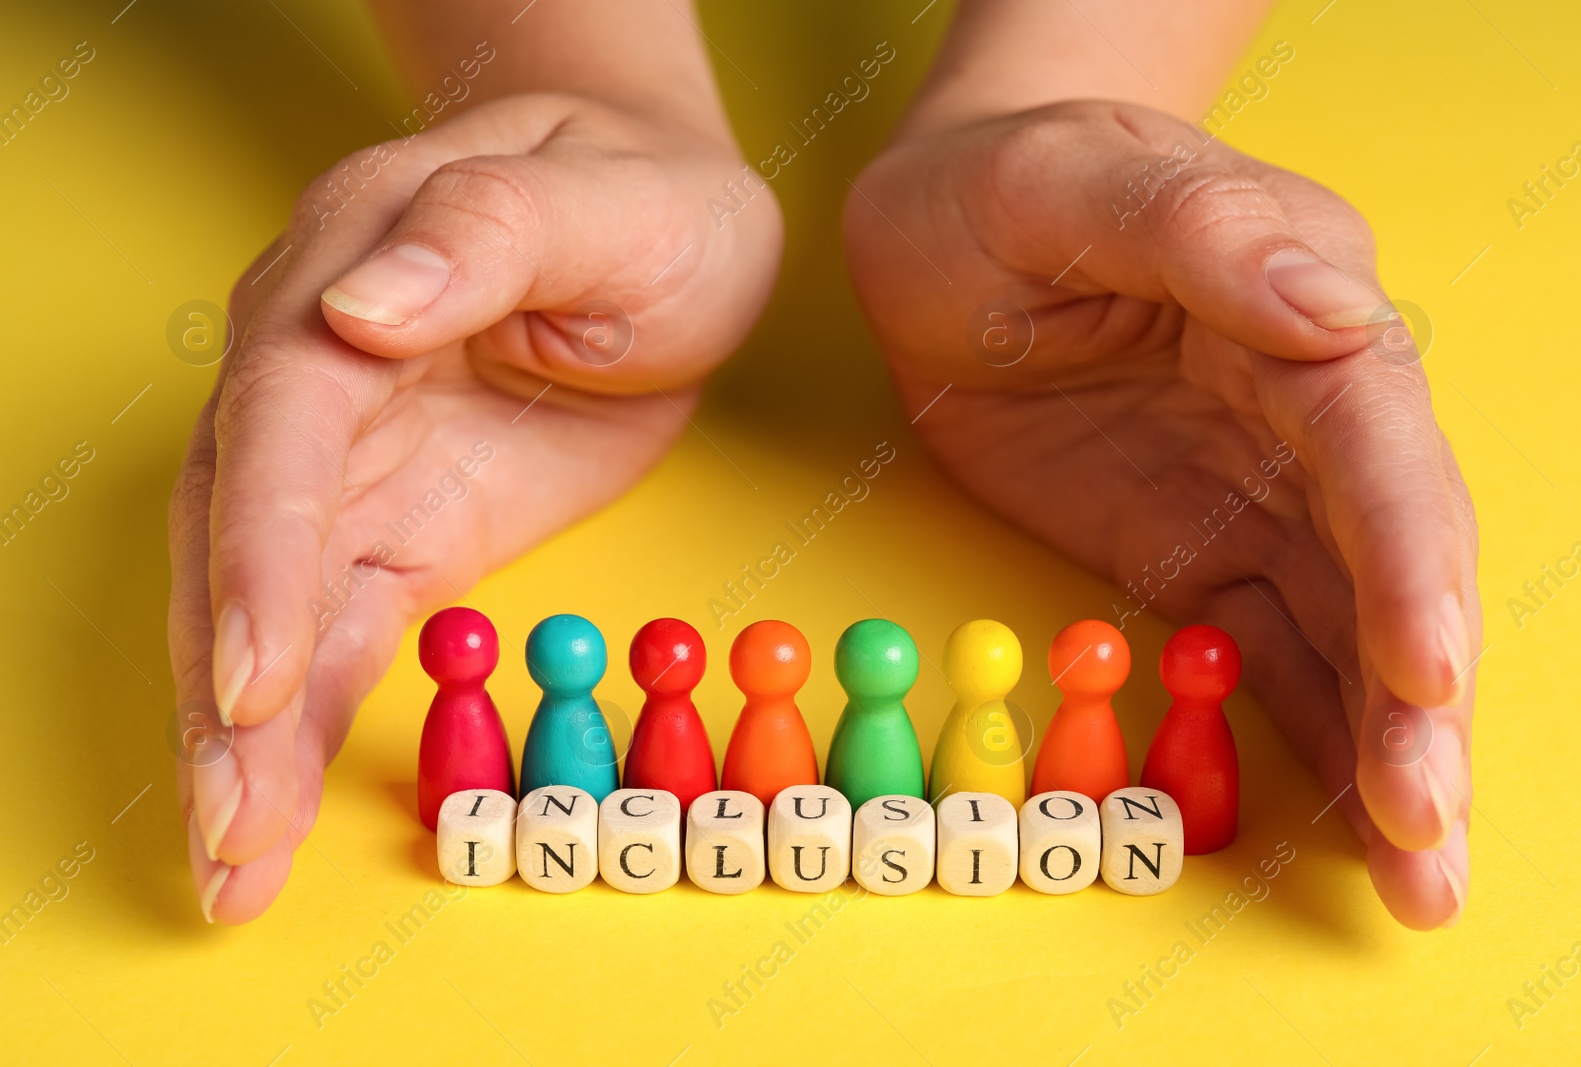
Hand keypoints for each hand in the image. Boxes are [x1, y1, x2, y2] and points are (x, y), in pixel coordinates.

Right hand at [171, 92, 780, 921]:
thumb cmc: (641, 196)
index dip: (262, 549)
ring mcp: (356, 460)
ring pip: (272, 604)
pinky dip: (307, 723)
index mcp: (354, 269)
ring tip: (234, 863)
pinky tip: (276, 811)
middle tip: (231, 828)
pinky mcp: (405, 527)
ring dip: (246, 736)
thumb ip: (484, 240)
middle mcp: (321, 373)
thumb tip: (361, 311)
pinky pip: (339, 633)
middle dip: (227, 686)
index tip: (258, 672)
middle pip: (242, 533)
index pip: (283, 419)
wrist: (671, 225)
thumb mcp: (600, 200)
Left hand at [844, 100, 1477, 928]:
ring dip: (1386, 749)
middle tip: (1429, 836)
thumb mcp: (1072, 180)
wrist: (941, 229)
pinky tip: (1349, 825)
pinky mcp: (1196, 552)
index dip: (1409, 560)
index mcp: (1297, 305)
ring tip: (1421, 877)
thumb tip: (1334, 313)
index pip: (1377, 444)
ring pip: (1345, 629)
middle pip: (1387, 563)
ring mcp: (1256, 493)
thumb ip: (1198, 233)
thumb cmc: (1006, 184)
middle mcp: (1307, 412)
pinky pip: (1267, 653)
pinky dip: (1312, 737)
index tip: (1424, 670)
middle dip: (1417, 701)